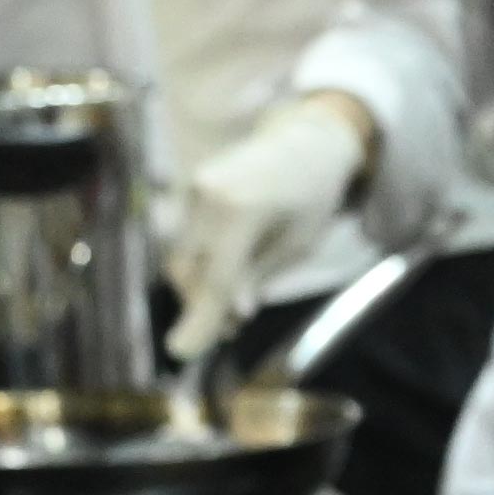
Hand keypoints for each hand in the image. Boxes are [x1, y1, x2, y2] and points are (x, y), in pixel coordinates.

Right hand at [166, 93, 377, 364]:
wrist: (305, 140)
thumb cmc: (312, 197)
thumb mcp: (296, 244)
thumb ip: (258, 277)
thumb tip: (230, 313)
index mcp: (243, 209)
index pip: (215, 280)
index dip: (200, 321)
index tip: (182, 354)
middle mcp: (209, 195)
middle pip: (191, 272)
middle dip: (203, 307)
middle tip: (232, 328)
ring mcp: (194, 187)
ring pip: (182, 257)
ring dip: (200, 287)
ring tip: (235, 302)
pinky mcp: (189, 186)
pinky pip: (185, 238)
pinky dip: (199, 262)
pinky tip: (226, 274)